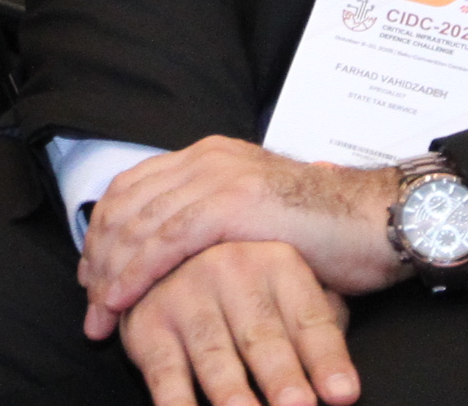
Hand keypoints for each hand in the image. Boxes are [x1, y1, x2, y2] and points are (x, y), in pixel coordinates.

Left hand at [80, 140, 402, 337]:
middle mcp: (208, 158)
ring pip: (140, 222)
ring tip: (98, 313)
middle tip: (88, 300)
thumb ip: (220, 222)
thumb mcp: (260, 217)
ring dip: (110, 271)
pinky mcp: (232, 204)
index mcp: (211, 156)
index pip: (136, 187)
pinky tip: (120, 299)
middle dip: (99, 254)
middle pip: (127, 202)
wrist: (379, 221)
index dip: (106, 229)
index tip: (93, 272)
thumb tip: (186, 252)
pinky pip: (165, 240)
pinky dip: (136, 271)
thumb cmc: (329, 231)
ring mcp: (219, 177)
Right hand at [114, 242, 361, 405]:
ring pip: (214, 353)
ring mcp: (184, 295)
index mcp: (277, 262)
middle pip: (261, 336)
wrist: (163, 253)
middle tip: (298, 405)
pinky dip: (178, 403)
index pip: (309, 319)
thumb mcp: (289, 286)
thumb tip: (346, 373)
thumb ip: (321, 318)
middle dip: (281, 376)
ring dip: (231, 391)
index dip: (327, 359)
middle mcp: (229, 270)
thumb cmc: (249, 286)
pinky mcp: (147, 325)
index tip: (342, 395)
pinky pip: (164, 372)